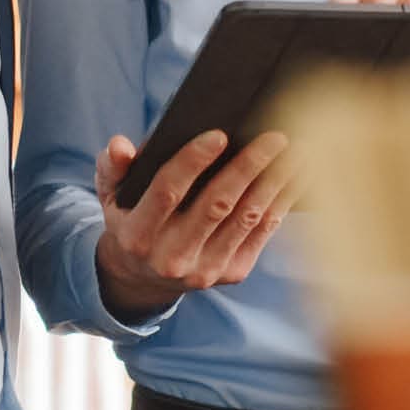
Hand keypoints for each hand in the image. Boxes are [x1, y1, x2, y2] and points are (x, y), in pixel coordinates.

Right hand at [94, 128, 297, 321]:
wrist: (146, 276)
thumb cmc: (132, 219)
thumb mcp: (113, 196)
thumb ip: (113, 168)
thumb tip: (120, 146)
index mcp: (138, 235)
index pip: (167, 191)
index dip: (193, 161)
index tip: (220, 133)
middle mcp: (171, 257)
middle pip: (216, 205)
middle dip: (247, 167)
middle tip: (273, 136)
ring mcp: (205, 270)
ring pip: (245, 218)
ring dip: (274, 182)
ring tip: (296, 151)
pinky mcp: (231, 273)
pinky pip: (262, 232)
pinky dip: (281, 202)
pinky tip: (296, 176)